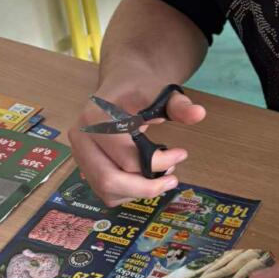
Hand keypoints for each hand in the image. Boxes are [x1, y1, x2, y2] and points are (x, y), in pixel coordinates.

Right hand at [69, 84, 205, 207]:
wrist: (121, 85)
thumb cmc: (139, 88)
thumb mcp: (160, 91)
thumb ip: (178, 104)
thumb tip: (199, 113)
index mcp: (95, 119)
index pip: (127, 157)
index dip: (160, 162)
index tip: (182, 153)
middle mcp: (81, 139)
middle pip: (109, 181)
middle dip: (146, 187)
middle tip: (173, 180)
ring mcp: (79, 155)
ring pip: (107, 191)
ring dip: (138, 191)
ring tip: (161, 176)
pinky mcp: (85, 166)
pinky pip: (106, 192)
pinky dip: (129, 192)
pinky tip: (145, 177)